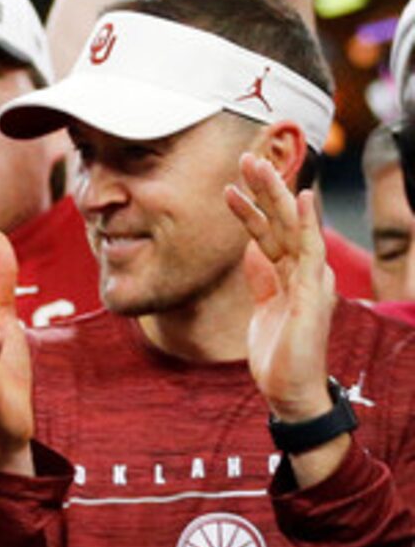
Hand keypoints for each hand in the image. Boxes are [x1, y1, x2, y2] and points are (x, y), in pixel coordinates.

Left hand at [230, 151, 336, 423]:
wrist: (289, 389)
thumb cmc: (278, 348)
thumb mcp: (263, 304)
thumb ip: (261, 276)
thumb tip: (251, 250)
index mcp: (290, 272)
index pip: (269, 231)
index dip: (252, 205)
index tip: (233, 182)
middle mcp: (304, 270)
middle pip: (282, 221)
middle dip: (266, 188)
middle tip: (247, 157)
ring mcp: (311, 279)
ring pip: (293, 227)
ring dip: (277, 195)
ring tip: (260, 166)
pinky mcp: (313, 293)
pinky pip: (309, 252)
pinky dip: (306, 224)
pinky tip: (303, 200)